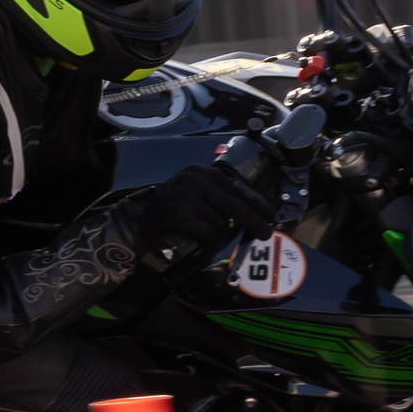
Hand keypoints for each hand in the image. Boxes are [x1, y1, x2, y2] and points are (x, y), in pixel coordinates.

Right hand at [139, 162, 279, 259]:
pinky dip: (206, 239)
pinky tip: (197, 236)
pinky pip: (207, 232)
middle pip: (236, 205)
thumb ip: (221, 199)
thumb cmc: (176, 209)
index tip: (270, 215)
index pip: (238, 187)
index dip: (257, 203)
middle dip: (253, 221)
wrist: (141, 218)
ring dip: (218, 233)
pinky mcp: (180, 212)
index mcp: (205, 173)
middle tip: (265, 234)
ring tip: (205, 232)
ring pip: (221, 223)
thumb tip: (254, 214)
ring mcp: (188, 194)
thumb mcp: (199, 194)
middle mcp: (197, 179)